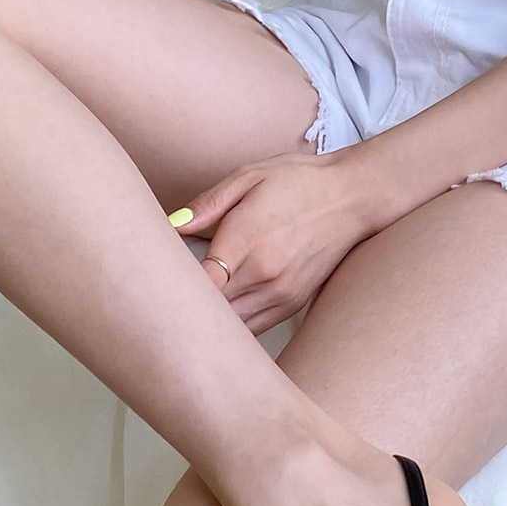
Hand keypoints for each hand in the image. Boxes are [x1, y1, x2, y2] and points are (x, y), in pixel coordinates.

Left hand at [169, 147, 378, 337]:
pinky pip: (251, 329)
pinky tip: (217, 312)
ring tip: (185, 308)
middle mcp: (264, 272)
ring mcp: (280, 293)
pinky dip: (230, 326)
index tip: (154, 283)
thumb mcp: (250, 176)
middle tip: (159, 297)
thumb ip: (208, 204)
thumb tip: (170, 226)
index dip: (172, 289)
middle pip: (209, 312)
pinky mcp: (291, 304)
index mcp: (248, 237)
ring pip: (228, 328)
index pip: (200, 283)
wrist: (353, 197)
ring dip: (206, 322)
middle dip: (182, 308)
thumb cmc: (299, 181)